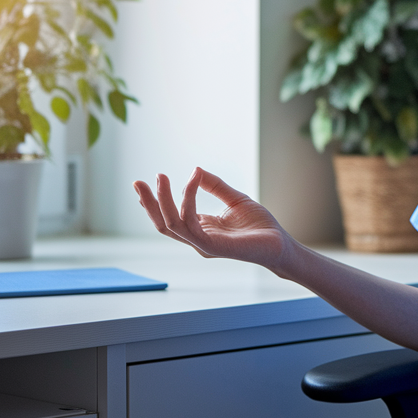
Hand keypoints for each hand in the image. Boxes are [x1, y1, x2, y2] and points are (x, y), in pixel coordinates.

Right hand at [134, 168, 290, 270]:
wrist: (279, 243)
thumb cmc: (259, 225)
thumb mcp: (235, 199)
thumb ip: (215, 186)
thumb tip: (196, 170)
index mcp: (201, 229)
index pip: (170, 218)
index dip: (155, 204)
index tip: (143, 186)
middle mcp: (198, 239)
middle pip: (163, 223)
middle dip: (149, 203)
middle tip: (138, 181)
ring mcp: (202, 245)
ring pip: (171, 224)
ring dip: (162, 200)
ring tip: (160, 177)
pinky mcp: (211, 246)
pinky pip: (191, 223)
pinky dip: (188, 201)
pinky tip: (191, 182)